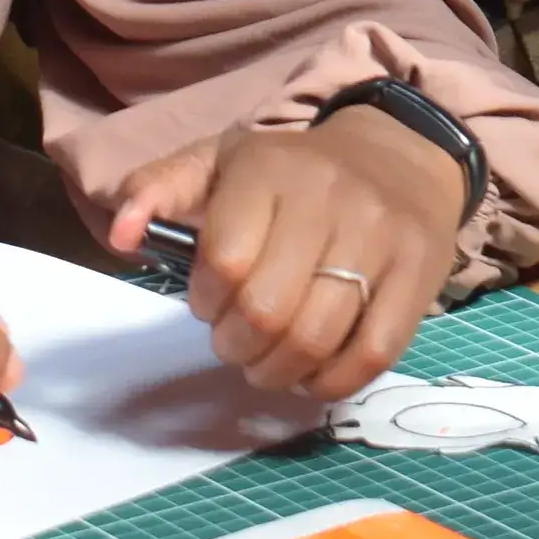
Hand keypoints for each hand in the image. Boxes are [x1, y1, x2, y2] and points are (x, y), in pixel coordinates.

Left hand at [113, 112, 465, 401]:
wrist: (401, 157)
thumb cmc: (294, 172)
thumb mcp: (222, 162)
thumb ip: (159, 191)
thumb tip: (119, 236)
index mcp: (270, 170)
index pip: (225, 261)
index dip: (206, 301)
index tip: (208, 302)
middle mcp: (330, 200)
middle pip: (268, 310)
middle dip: (236, 346)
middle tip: (234, 343)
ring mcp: (380, 239)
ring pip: (317, 339)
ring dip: (277, 372)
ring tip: (266, 363)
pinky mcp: (420, 276)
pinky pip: (372, 354)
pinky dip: (332, 382)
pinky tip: (312, 373)